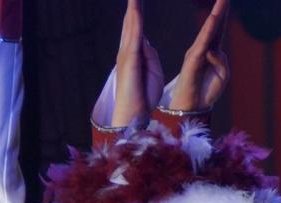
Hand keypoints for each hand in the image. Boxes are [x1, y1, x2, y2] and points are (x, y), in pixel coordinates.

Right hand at [113, 0, 163, 125]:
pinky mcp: (129, 58)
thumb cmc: (143, 97)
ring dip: (133, 5)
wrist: (133, 114)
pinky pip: (133, 33)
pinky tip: (135, 5)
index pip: (135, 27)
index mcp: (134, 54)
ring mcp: (126, 53)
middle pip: (130, 20)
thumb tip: (145, 42)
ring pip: (131, 21)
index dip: (137, 10)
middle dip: (133, 3)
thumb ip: (150, 55)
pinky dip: (135, 17)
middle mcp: (127, 50)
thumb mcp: (153, 72)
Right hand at [169, 0, 229, 111]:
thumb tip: (212, 50)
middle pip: (214, 24)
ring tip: (223, 0)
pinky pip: (202, 43)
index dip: (224, 13)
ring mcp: (197, 52)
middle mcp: (203, 48)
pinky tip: (214, 19)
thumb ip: (222, 61)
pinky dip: (209, 30)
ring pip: (209, 30)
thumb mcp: (223, 76)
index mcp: (212, 51)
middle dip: (221, 8)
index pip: (219, 28)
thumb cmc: (207, 92)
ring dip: (217, 14)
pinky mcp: (192, 59)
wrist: (194, 108)